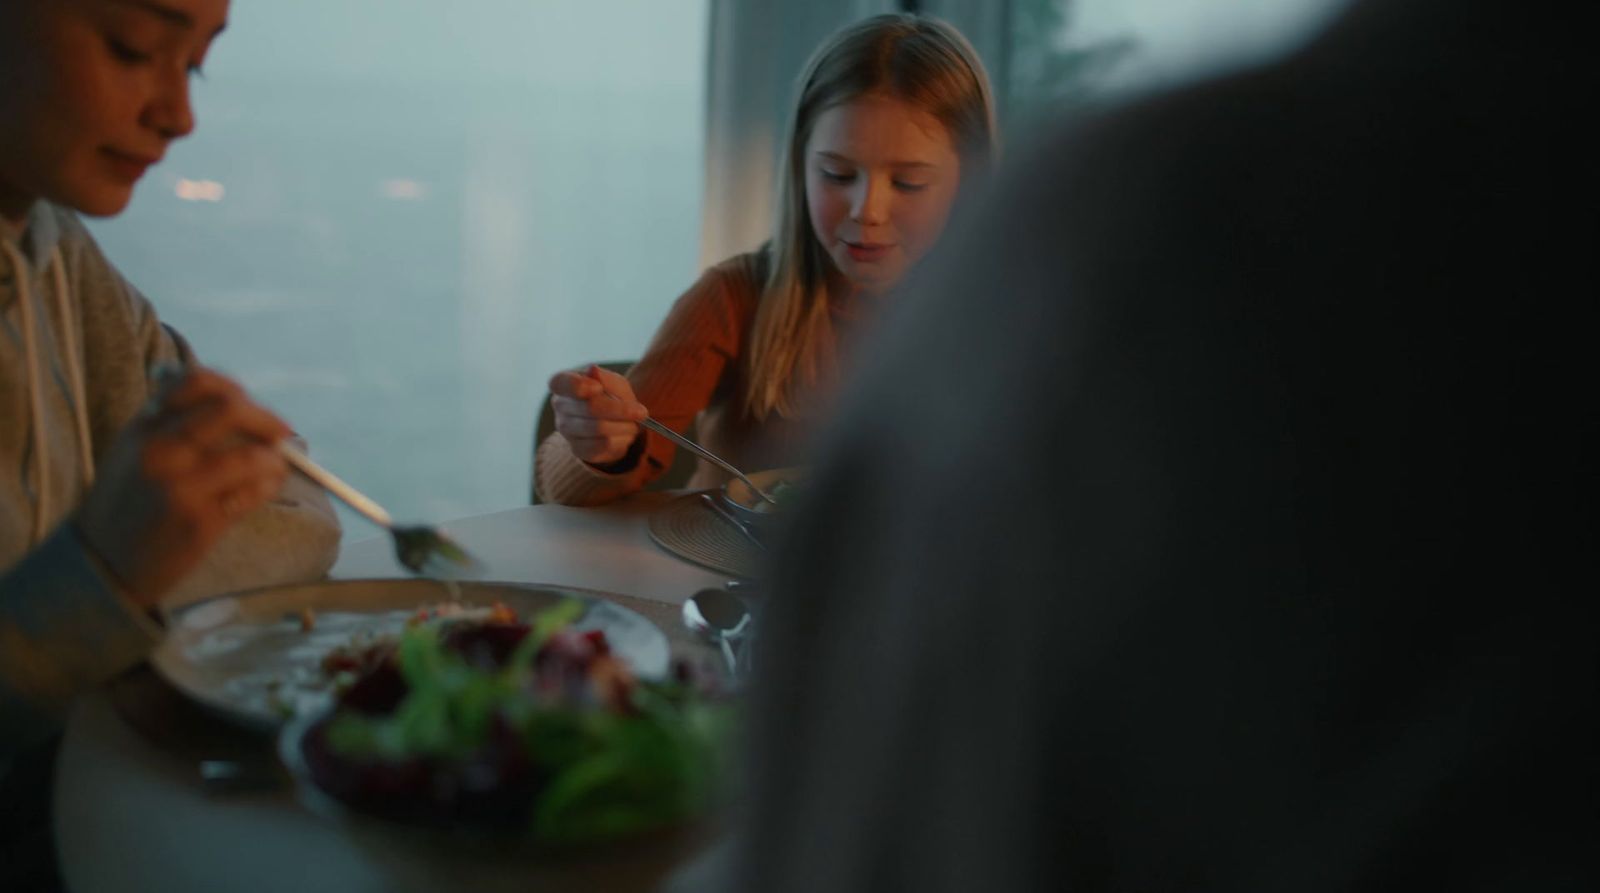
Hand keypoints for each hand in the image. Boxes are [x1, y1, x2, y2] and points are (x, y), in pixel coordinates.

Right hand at [75, 366, 290, 607]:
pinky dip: (269, 486)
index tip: (251, 406)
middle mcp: (159, 451)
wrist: (101, 565)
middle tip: (281, 433)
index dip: (234, 389)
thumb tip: (234, 399)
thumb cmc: (129, 504)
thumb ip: (172, 423)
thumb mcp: (133, 452)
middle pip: (231, 409)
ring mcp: (179, 487)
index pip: (197, 381)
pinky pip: (253, 493)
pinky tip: (265, 488)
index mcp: (143, 427)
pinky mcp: (198, 522)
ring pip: (251, 455)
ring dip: (274, 460)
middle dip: (266, 420)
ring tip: (275, 468)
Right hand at [548, 364, 647, 465]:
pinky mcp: (577, 449)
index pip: (561, 383)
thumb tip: (592, 370)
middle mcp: (560, 406)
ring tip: (634, 425)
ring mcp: (566, 429)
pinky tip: (625, 435)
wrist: (615, 424)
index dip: (579, 386)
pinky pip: (603, 446)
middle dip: (621, 410)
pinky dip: (621, 440)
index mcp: (563, 384)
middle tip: (641, 412)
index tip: (598, 388)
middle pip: (590, 408)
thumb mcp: (615, 383)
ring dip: (625, 427)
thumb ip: (606, 378)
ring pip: (599, 429)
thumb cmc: (612, 397)